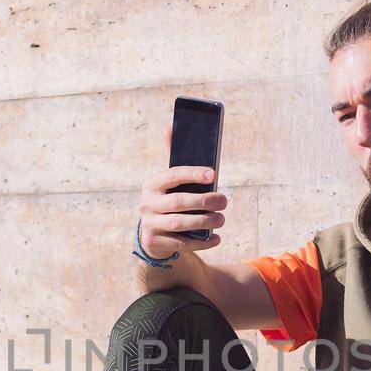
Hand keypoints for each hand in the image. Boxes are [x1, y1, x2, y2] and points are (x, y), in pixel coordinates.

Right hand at [137, 125, 226, 256]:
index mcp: (151, 184)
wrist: (153, 234)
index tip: (213, 174)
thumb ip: (173, 158)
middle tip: (224, 201)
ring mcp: (149, 224)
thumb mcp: (169, 183)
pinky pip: (180, 244)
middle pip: (178, 201)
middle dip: (204, 201)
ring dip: (204, 221)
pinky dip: (201, 242)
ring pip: (179, 223)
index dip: (192, 173)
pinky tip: (216, 238)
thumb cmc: (169, 201)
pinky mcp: (154, 242)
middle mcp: (146, 204)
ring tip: (221, 219)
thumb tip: (170, 126)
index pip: (172, 175)